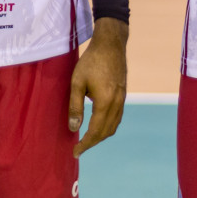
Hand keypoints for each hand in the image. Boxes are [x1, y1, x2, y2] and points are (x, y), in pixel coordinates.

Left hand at [68, 18, 128, 157]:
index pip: (95, 131)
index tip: (75, 153)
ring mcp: (122, 100)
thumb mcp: (77, 83)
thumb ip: (75, 106)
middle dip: (92, 143)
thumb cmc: (91, 61)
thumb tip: (73, 128)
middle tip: (79, 149)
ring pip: (113, 126)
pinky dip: (108, 127)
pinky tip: (98, 125)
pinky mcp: (123, 95)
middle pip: (106, 132)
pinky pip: (117, 118)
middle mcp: (117, 104)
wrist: (111, 45)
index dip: (85, 144)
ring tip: (87, 140)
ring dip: (101, 136)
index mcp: (105, 103)